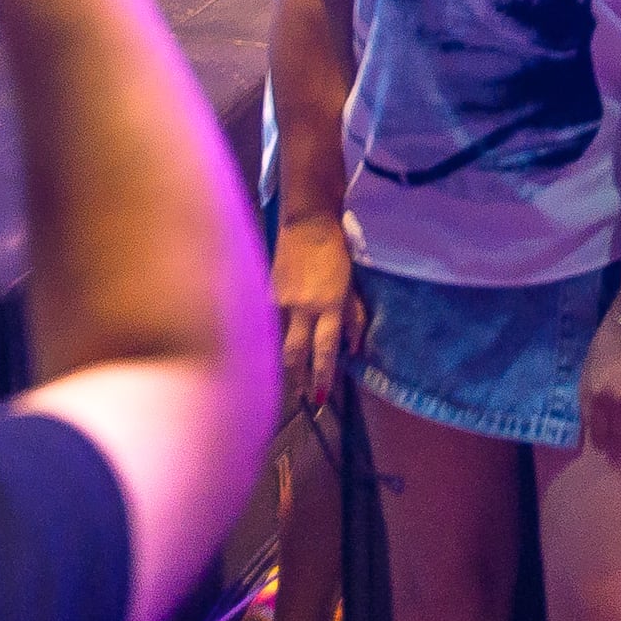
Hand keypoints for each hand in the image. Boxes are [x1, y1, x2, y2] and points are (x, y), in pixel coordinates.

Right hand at [275, 214, 361, 412]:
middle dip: (297, 378)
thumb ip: (353, 317)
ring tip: (285, 382)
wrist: (308, 223)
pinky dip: (270, 342)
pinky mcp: (266, 294)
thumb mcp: (352, 285)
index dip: (322, 376)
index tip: (321, 397)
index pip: (325, 350)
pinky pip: (268, 325)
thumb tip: (354, 349)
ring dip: (282, 364)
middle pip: (295, 354)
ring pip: (277, 343)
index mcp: (329, 305)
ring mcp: (281, 301)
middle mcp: (303, 308)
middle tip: (301, 397)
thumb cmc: (336, 253)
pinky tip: (269, 353)